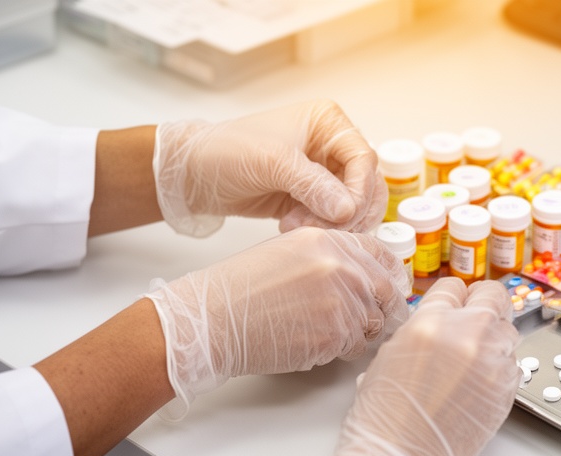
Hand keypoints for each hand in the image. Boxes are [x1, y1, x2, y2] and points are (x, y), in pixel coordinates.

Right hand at [144, 227, 408, 418]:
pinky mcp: (334, 336)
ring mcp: (340, 302)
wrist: (213, 319)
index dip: (389, 275)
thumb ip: (330, 257)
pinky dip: (340, 350)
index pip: (382, 255)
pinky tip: (312, 343)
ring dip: (358, 332)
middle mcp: (340, 268)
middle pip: (386, 292)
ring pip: (372, 324)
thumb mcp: (289, 251)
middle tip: (371, 320)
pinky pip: (354, 347)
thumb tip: (363, 276)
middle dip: (382, 308)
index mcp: (329, 241)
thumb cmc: (241, 288)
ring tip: (323, 330)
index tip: (390, 288)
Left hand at [154, 100, 385, 236]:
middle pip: (366, 185)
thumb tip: (347, 209)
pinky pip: (333, 218)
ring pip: (353, 205)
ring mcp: (323, 174)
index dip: (359, 189)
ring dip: (333, 223)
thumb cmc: (226, 152)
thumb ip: (312, 184)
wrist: (194, 176)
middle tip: (321, 227)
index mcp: (328, 122)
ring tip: (297, 226)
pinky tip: (291, 227)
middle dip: (348, 211)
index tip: (344, 213)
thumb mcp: (271, 162)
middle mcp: (331, 146)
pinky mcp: (312, 198)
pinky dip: (321, 228)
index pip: (363, 158)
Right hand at [278, 278, 521, 455]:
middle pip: (494, 296)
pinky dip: (500, 368)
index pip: (454, 286)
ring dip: (495, 338)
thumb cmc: (384, 416)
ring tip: (474, 359)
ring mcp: (493, 363)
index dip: (453, 297)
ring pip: (509, 330)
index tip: (454, 306)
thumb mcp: (390, 355)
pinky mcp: (508, 390)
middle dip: (485, 304)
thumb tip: (440, 321)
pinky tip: (478, 385)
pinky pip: (513, 365)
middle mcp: (468, 335)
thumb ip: (421, 329)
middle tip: (475, 319)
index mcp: (431, 322)